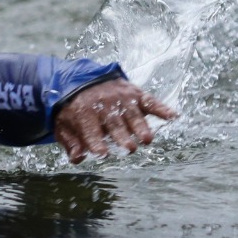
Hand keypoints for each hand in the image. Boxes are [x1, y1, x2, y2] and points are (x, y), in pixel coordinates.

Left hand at [54, 79, 176, 163]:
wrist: (80, 78)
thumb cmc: (74, 109)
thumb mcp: (64, 125)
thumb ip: (71, 143)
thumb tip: (78, 159)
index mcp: (83, 112)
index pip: (90, 130)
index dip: (95, 142)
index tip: (102, 153)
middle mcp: (103, 104)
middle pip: (114, 123)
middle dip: (122, 136)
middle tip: (130, 149)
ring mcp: (121, 98)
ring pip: (132, 114)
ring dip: (141, 127)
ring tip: (147, 140)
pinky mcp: (134, 94)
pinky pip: (149, 101)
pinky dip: (162, 108)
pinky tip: (173, 116)